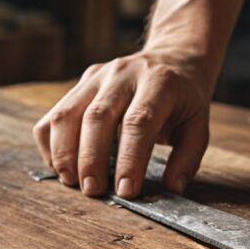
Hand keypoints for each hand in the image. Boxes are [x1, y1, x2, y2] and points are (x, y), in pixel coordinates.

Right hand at [33, 49, 211, 197]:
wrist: (172, 57)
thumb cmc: (184, 99)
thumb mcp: (198, 125)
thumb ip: (187, 159)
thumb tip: (171, 190)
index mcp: (159, 83)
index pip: (138, 122)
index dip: (130, 159)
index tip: (126, 191)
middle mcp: (123, 74)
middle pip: (97, 117)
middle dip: (91, 159)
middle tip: (93, 191)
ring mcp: (97, 77)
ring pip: (68, 114)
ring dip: (65, 153)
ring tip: (72, 182)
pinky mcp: (80, 84)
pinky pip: (54, 115)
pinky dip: (51, 144)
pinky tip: (62, 166)